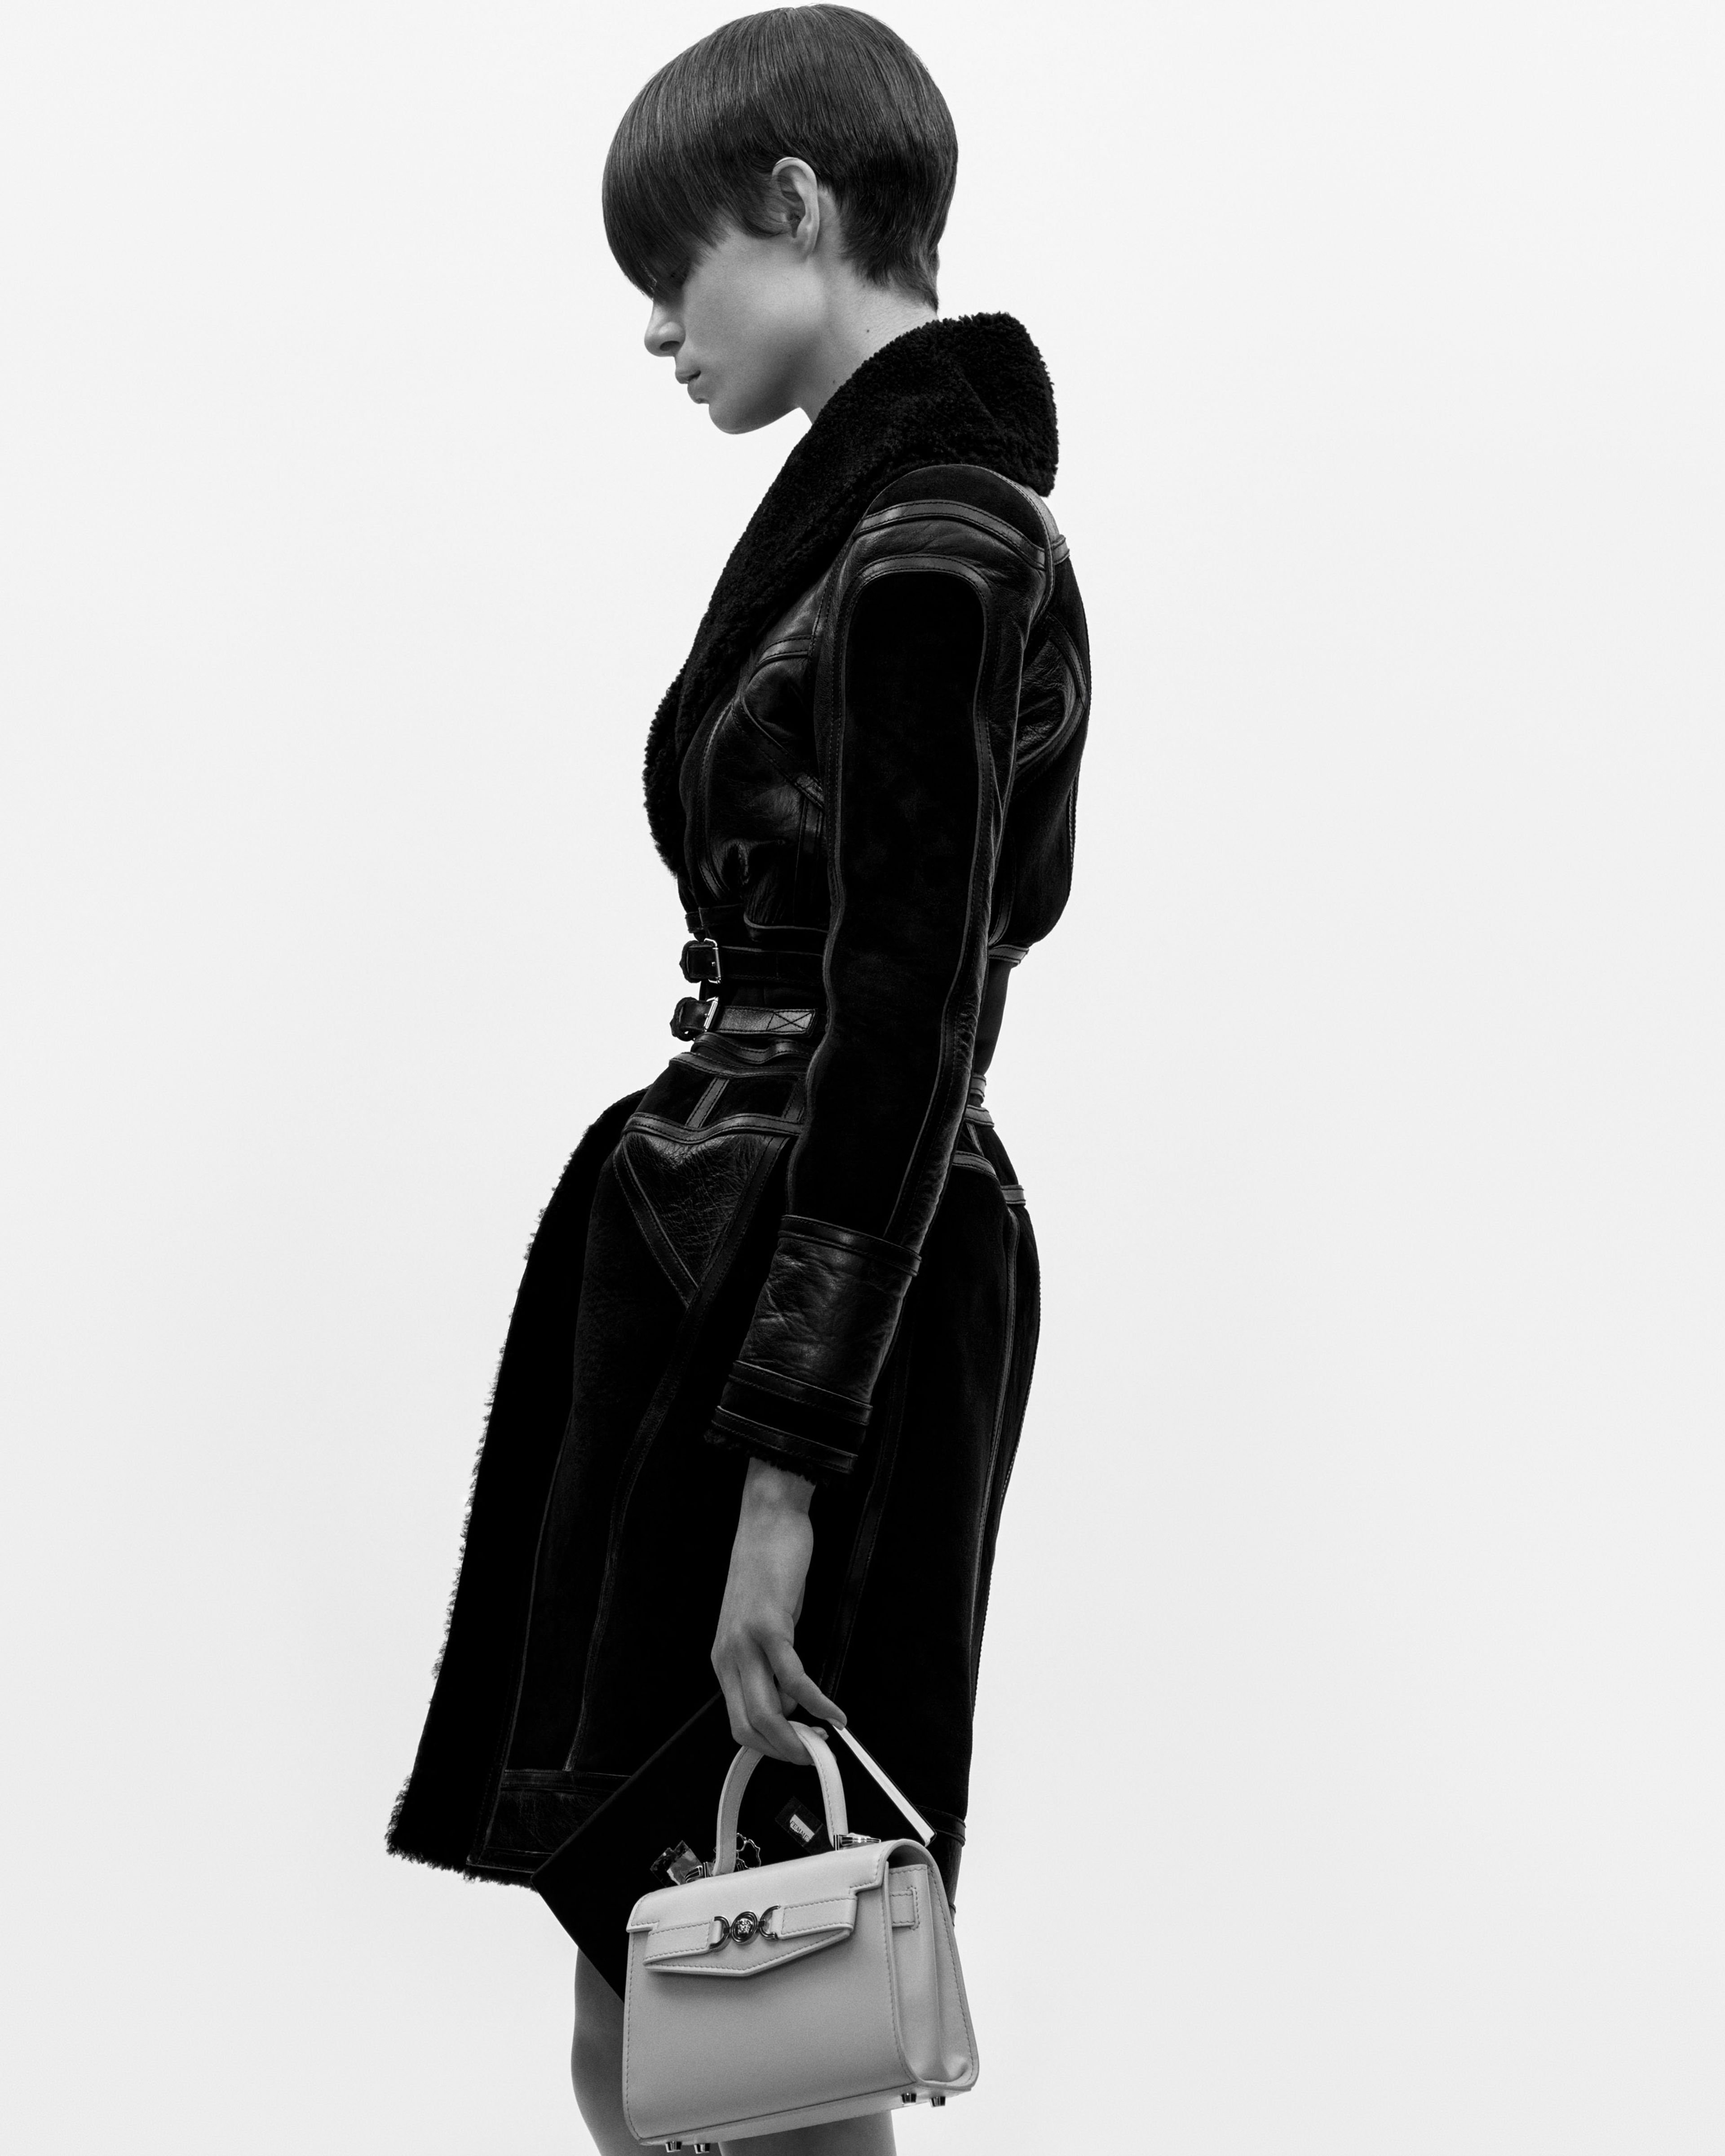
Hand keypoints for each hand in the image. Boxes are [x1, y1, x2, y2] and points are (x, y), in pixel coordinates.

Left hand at [711, 1456, 845, 1763]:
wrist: (766, 1519)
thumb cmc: (768, 1567)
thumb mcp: (764, 1623)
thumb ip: (771, 1662)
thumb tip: (793, 1697)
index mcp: (724, 1658)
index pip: (738, 1722)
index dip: (768, 1747)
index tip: (798, 1752)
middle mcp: (728, 1656)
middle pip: (749, 1726)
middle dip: (785, 1751)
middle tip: (815, 1758)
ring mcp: (745, 1642)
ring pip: (767, 1711)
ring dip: (799, 1737)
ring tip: (826, 1743)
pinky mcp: (769, 1625)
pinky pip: (793, 1678)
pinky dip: (817, 1702)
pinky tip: (834, 1712)